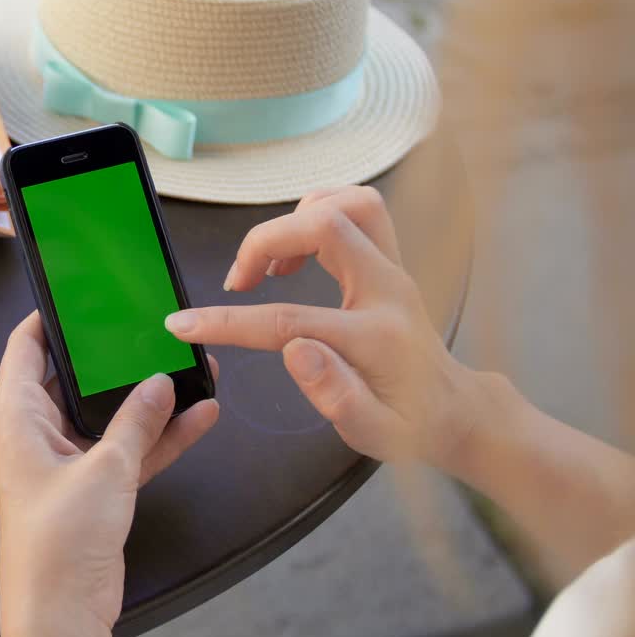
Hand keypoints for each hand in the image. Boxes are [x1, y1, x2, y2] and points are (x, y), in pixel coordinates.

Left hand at [0, 313, 218, 636]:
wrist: (60, 612)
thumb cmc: (55, 543)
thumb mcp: (105, 470)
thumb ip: (137, 422)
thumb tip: (159, 383)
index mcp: (17, 417)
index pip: (25, 349)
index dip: (49, 319)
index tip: (80, 294)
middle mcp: (37, 433)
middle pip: (74, 379)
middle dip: (112, 357)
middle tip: (146, 327)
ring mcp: (66, 461)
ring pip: (109, 415)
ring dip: (147, 399)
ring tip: (190, 369)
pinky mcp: (93, 488)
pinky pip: (128, 450)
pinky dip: (159, 437)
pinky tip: (198, 417)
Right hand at [164, 186, 480, 467]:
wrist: (454, 409)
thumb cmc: (408, 427)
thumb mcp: (372, 433)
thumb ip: (335, 395)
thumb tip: (294, 351)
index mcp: (376, 338)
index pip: (289, 319)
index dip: (228, 321)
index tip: (183, 324)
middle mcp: (389, 289)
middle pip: (326, 224)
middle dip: (265, 241)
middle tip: (238, 282)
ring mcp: (394, 268)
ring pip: (350, 203)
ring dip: (296, 219)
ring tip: (272, 264)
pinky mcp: (391, 261)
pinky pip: (358, 209)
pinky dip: (317, 215)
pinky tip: (296, 253)